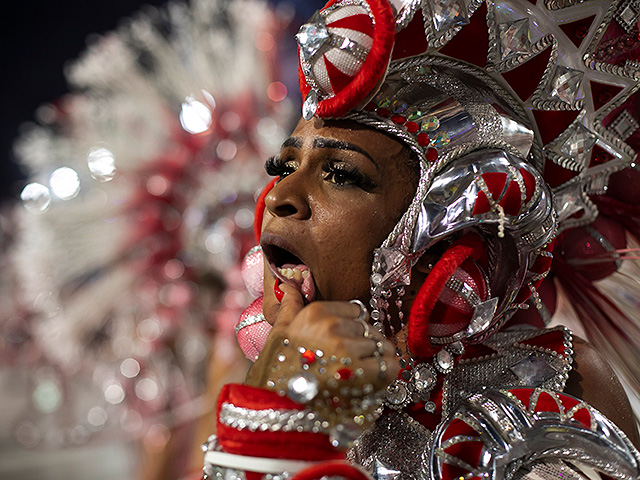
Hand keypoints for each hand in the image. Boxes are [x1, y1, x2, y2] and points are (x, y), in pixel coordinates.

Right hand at [246, 283, 398, 400]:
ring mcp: (348, 349)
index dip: (354, 328)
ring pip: (382, 347)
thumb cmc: (274, 374)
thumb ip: (290, 308)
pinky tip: (374, 382)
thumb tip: (289, 287)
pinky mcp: (362, 373)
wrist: (273, 410)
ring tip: (362, 375)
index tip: (347, 342)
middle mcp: (333, 326)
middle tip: (354, 362)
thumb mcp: (277, 334)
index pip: (356, 311)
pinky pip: (391, 366)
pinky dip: (387, 374)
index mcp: (315, 312)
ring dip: (377, 361)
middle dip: (366, 345)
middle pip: (370, 329)